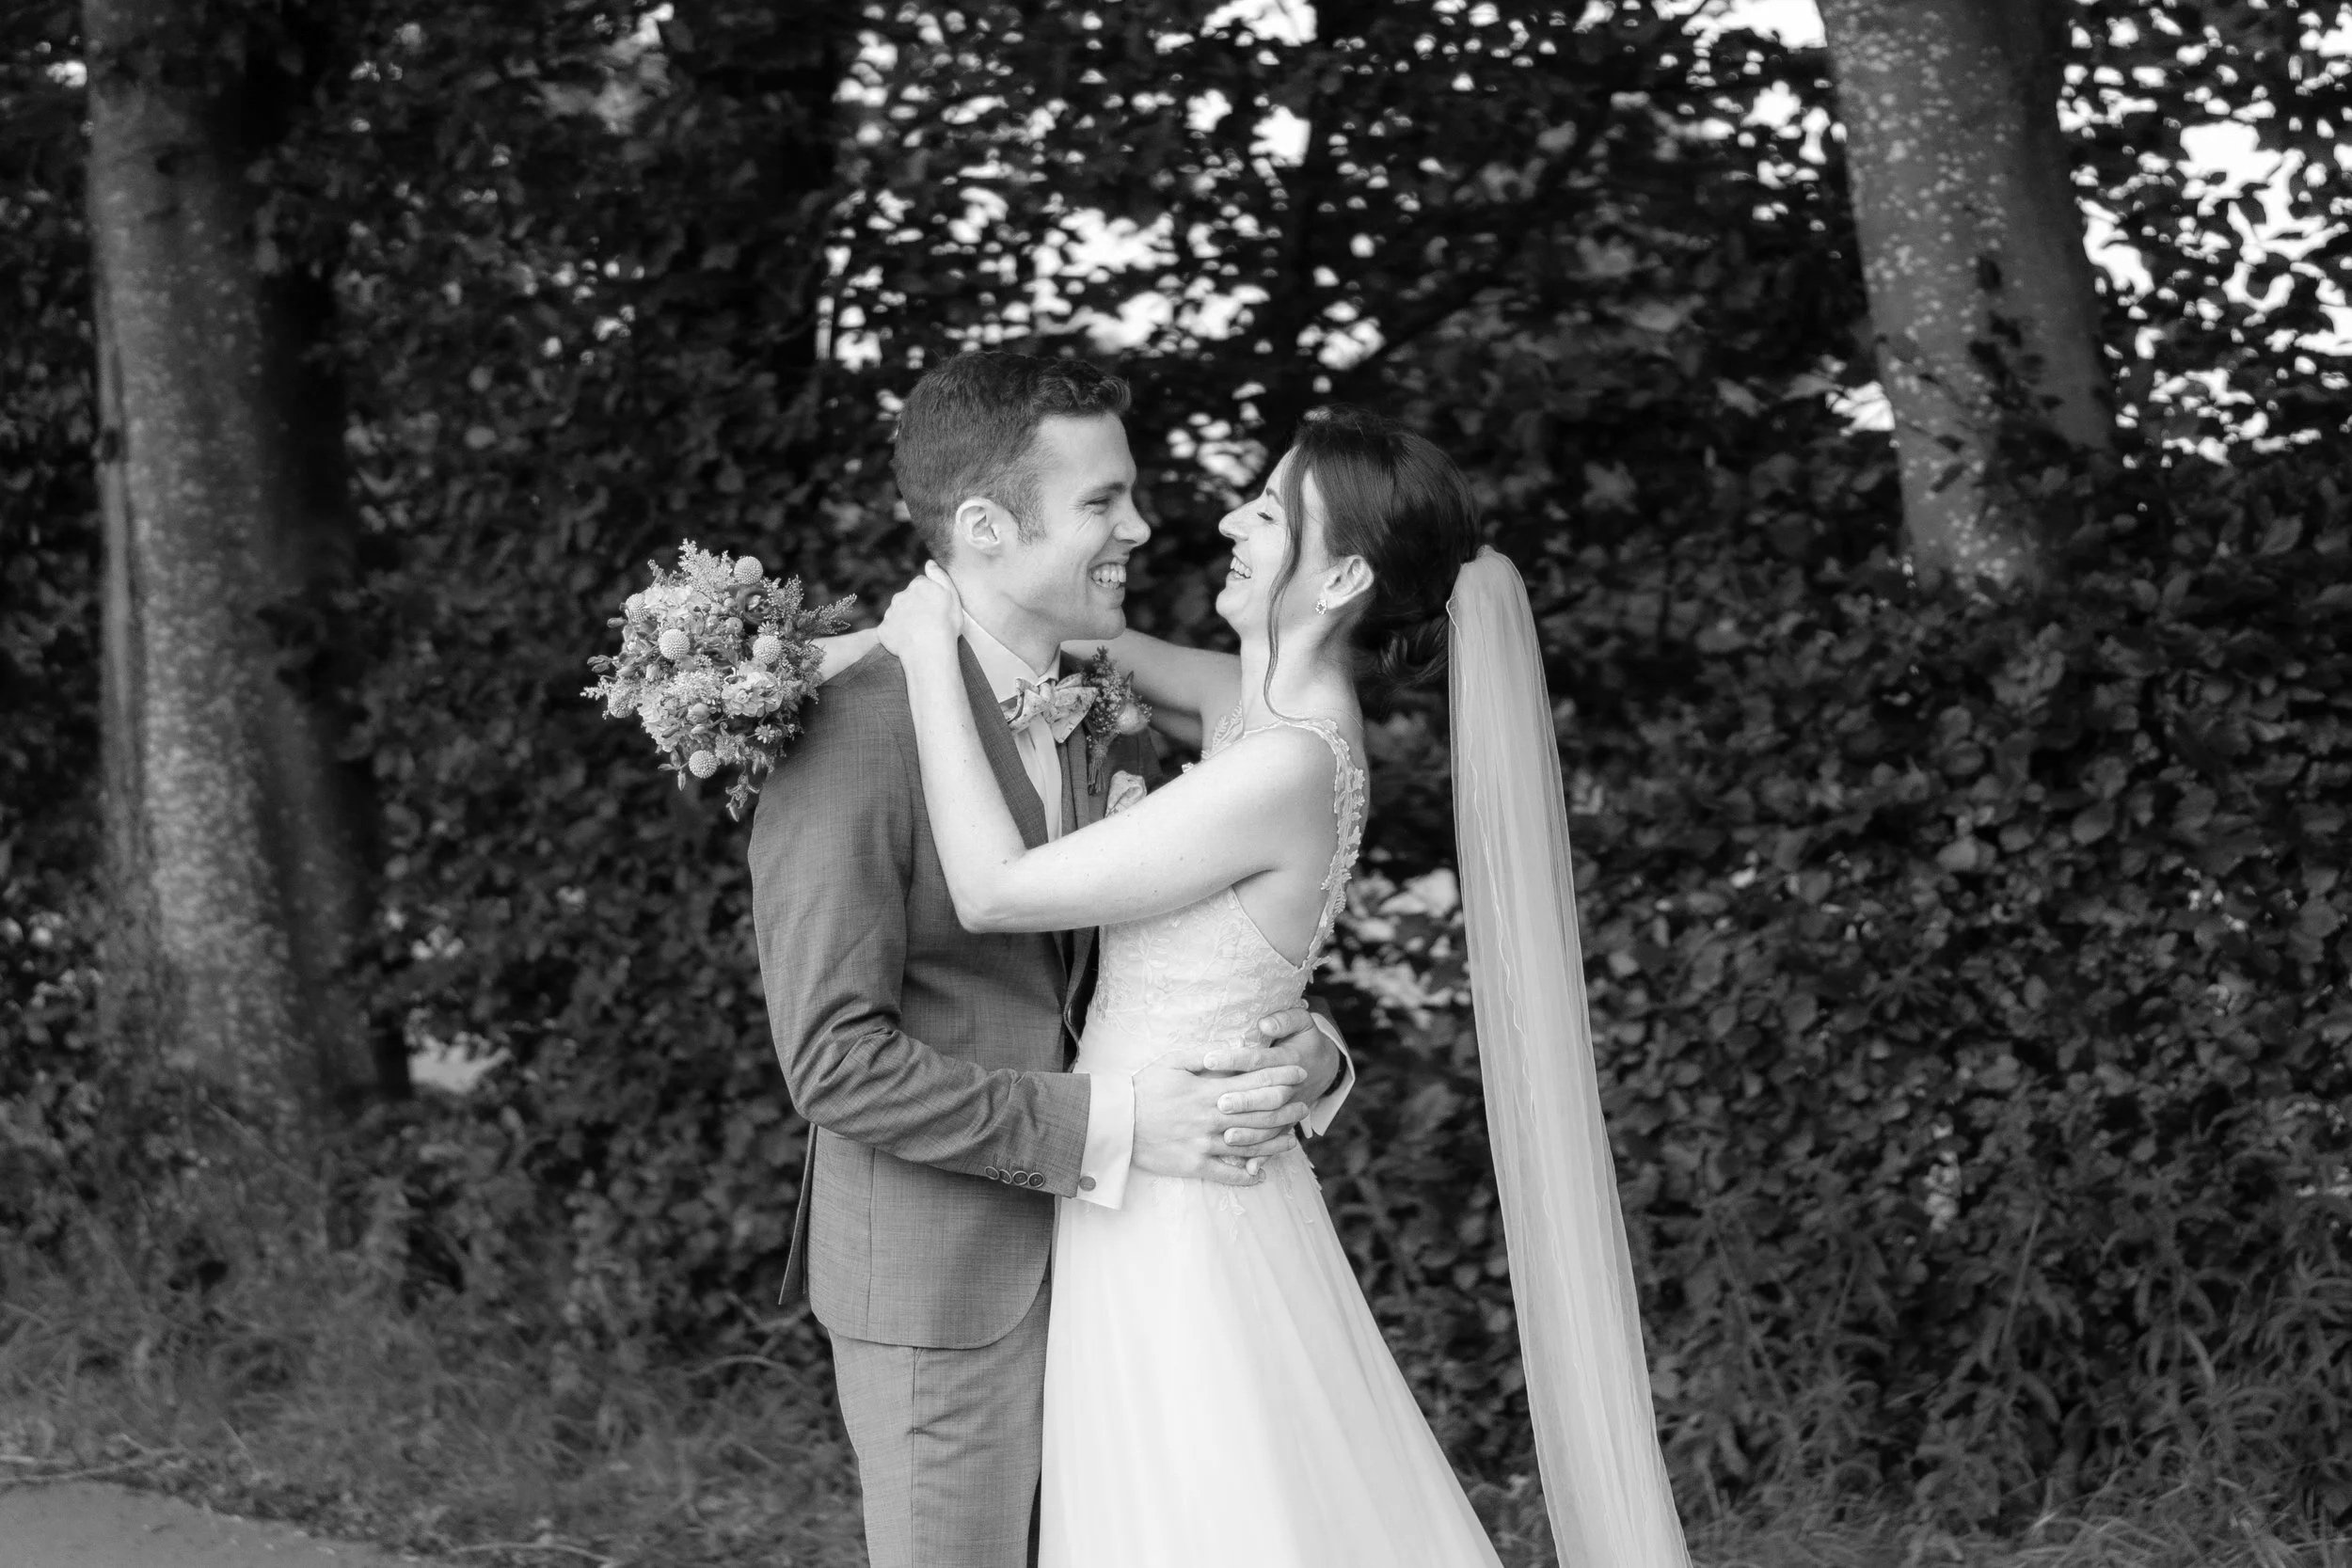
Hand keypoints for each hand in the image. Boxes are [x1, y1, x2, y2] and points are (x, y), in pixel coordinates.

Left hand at [876, 562, 964, 666]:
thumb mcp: (952, 595)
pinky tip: (908, 642)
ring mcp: (890, 613)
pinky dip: (896, 635)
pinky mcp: (883, 630)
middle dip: (914, 606)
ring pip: (897, 613)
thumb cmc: (945, 623)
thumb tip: (929, 563)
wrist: (928, 649)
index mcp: (918, 586)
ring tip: (918, 634)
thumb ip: (940, 576)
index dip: (928, 596)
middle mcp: (901, 596)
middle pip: (906, 598)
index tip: (935, 608)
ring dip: (904, 620)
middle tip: (927, 622)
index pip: (920, 584)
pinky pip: (889, 630)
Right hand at [1132, 1047, 1309, 1185]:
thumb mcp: (1172, 1061)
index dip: (1281, 1076)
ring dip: (1275, 1141)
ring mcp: (1205, 1144)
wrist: (1115, 1122)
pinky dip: (1247, 1177)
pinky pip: (1227, 1174)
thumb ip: (1206, 1054)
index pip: (1255, 1082)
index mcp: (1208, 1090)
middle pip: (1261, 1114)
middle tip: (1304, 1106)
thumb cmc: (1143, 1087)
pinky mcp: (1194, 1165)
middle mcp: (1212, 1118)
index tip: (1299, 1073)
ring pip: (1250, 1144)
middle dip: (1287, 1109)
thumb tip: (1235, 1048)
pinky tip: (1261, 1176)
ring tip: (1292, 1137)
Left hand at [1199, 1005, 1341, 1149]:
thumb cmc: (1304, 1039)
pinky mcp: (1287, 1125)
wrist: (1324, 1065)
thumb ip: (1285, 1020)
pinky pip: (1276, 1143)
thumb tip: (1265, 1025)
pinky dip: (1265, 1156)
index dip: (1234, 1059)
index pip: (1258, 1060)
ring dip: (1251, 1133)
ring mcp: (1291, 1109)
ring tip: (1226, 1136)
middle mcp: (1291, 1087)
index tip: (1208, 1058)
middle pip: (1266, 1096)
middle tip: (1219, 1103)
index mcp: (1289, 1059)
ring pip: (1271, 1124)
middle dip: (1243, 1101)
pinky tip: (1249, 1169)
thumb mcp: (1301, 1022)